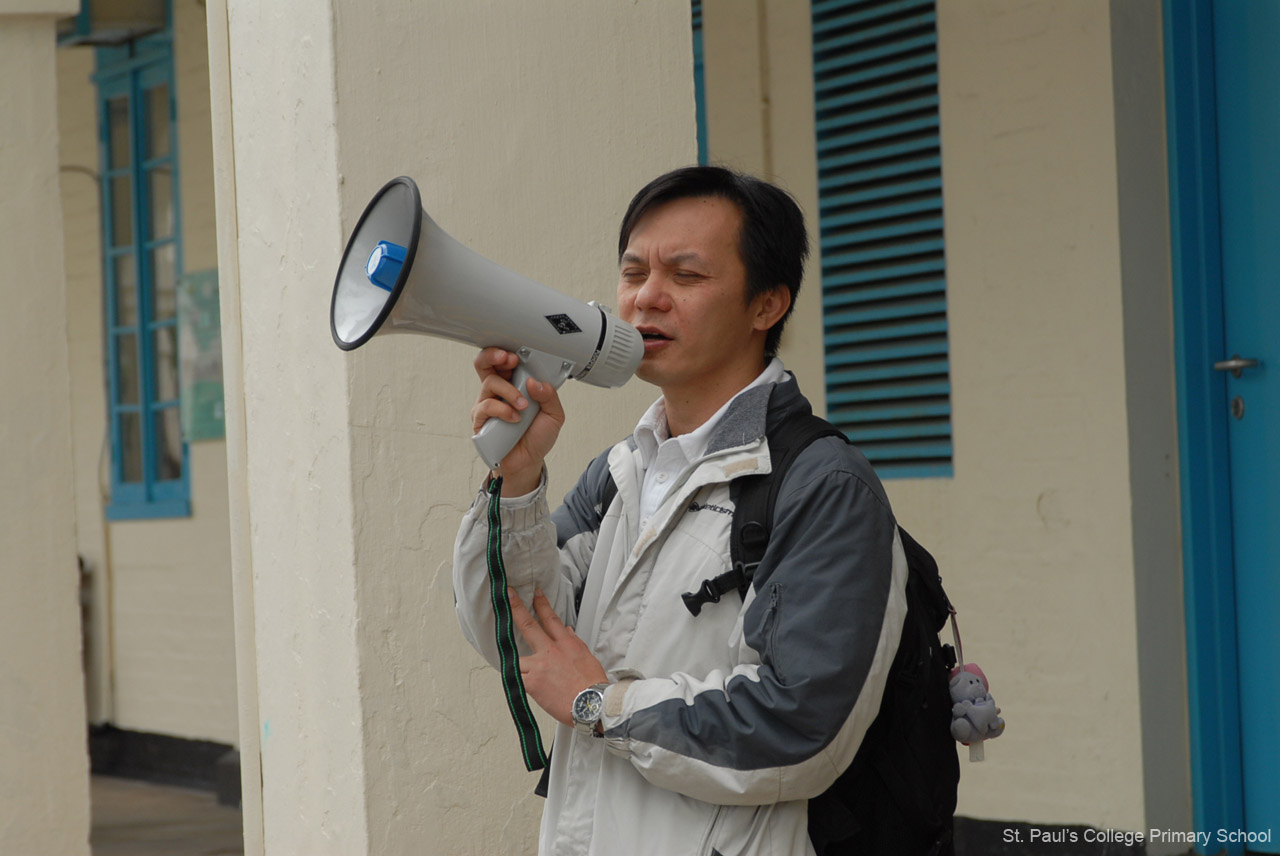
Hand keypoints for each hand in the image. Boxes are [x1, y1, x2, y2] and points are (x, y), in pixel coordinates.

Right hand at [471, 347, 564, 494]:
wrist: (528, 461)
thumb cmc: (537, 436)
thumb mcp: (554, 415)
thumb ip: (550, 396)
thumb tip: (535, 382)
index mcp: (516, 384)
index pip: (505, 361)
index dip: (507, 352)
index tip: (517, 354)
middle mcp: (499, 391)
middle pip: (485, 363)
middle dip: (494, 355)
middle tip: (509, 359)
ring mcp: (488, 403)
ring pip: (490, 383)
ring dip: (509, 391)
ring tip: (522, 406)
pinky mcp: (481, 419)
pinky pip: (486, 406)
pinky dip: (503, 410)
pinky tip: (514, 419)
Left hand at [509, 587, 607, 726]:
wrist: (591, 704)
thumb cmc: (592, 685)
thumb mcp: (587, 658)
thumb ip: (575, 643)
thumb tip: (567, 632)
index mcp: (566, 644)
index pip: (551, 618)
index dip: (542, 604)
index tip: (535, 593)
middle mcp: (550, 651)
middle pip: (529, 626)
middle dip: (517, 608)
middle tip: (508, 597)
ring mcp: (539, 666)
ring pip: (517, 658)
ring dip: (516, 662)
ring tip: (516, 667)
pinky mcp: (532, 683)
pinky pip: (516, 678)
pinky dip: (515, 680)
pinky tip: (515, 682)